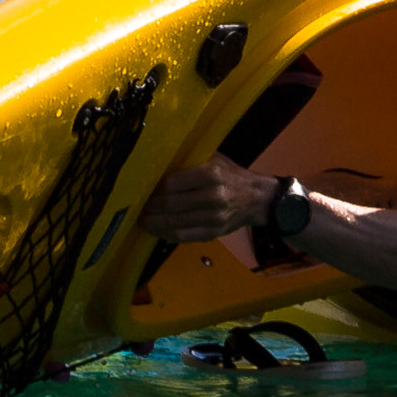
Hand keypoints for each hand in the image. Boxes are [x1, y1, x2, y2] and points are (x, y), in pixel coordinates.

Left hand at [141, 157, 275, 248]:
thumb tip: (158, 165)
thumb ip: (190, 162)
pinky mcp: (214, 232)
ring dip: (155, 224)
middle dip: (151, 208)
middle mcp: (214, 196)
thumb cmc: (231, 175)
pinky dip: (167, 235)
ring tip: (144, 220)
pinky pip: (184, 237)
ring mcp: (214, 217)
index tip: (144, 191)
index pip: (172, 184)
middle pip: (171, 205)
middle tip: (139, 208)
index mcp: (211, 174)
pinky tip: (158, 230)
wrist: (257, 198)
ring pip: (175, 224)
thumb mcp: (214, 159)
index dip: (154, 190)